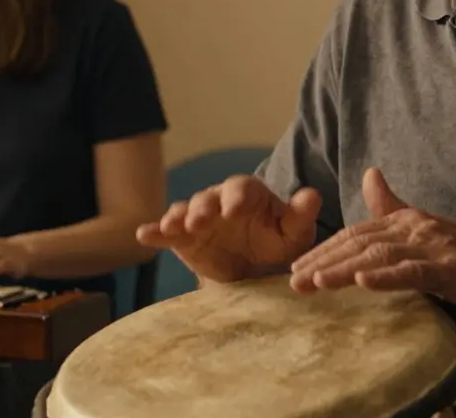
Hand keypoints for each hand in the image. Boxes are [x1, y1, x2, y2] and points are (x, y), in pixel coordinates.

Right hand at [135, 174, 321, 282]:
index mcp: (247, 194)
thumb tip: (312, 195)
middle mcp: (219, 201)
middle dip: (203, 208)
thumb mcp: (294, 232)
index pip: (241, 188)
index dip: (236, 197)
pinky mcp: (182, 239)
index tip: (234, 210)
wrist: (256, 268)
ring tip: (173, 227)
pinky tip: (144, 235)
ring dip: (178, 218)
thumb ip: (301, 215)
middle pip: (208, 198)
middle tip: (200, 221)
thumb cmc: (278, 242)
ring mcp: (198, 218)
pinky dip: (155, 232)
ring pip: (185, 211)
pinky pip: (167, 232)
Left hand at [288, 167, 455, 321]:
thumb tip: (369, 173)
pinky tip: (363, 282)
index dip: (324, 249)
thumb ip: (393, 206)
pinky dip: (386, 276)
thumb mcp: (427, 227)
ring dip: (343, 269)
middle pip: (359, 243)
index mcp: (407, 221)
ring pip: (379, 256)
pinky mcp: (451, 270)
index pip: (356, 234)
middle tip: (292, 280)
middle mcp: (416, 229)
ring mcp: (434, 248)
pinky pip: (413, 272)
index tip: (296, 268)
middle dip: (323, 261)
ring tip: (315, 282)